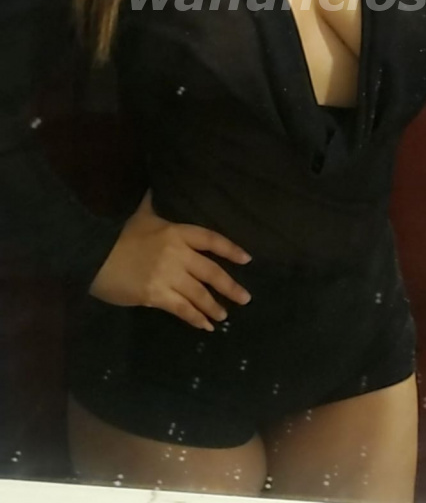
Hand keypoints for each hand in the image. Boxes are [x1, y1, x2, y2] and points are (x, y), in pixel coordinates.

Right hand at [88, 189, 252, 331]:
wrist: (93, 254)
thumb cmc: (118, 234)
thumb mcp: (140, 215)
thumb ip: (152, 203)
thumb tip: (155, 186)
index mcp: (177, 232)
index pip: (211, 240)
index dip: (230, 249)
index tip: (247, 259)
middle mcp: (178, 254)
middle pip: (211, 271)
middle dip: (230, 286)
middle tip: (245, 298)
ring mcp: (168, 276)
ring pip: (199, 294)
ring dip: (214, 307)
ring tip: (224, 316)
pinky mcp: (155, 295)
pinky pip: (182, 309)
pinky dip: (195, 319)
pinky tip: (205, 326)